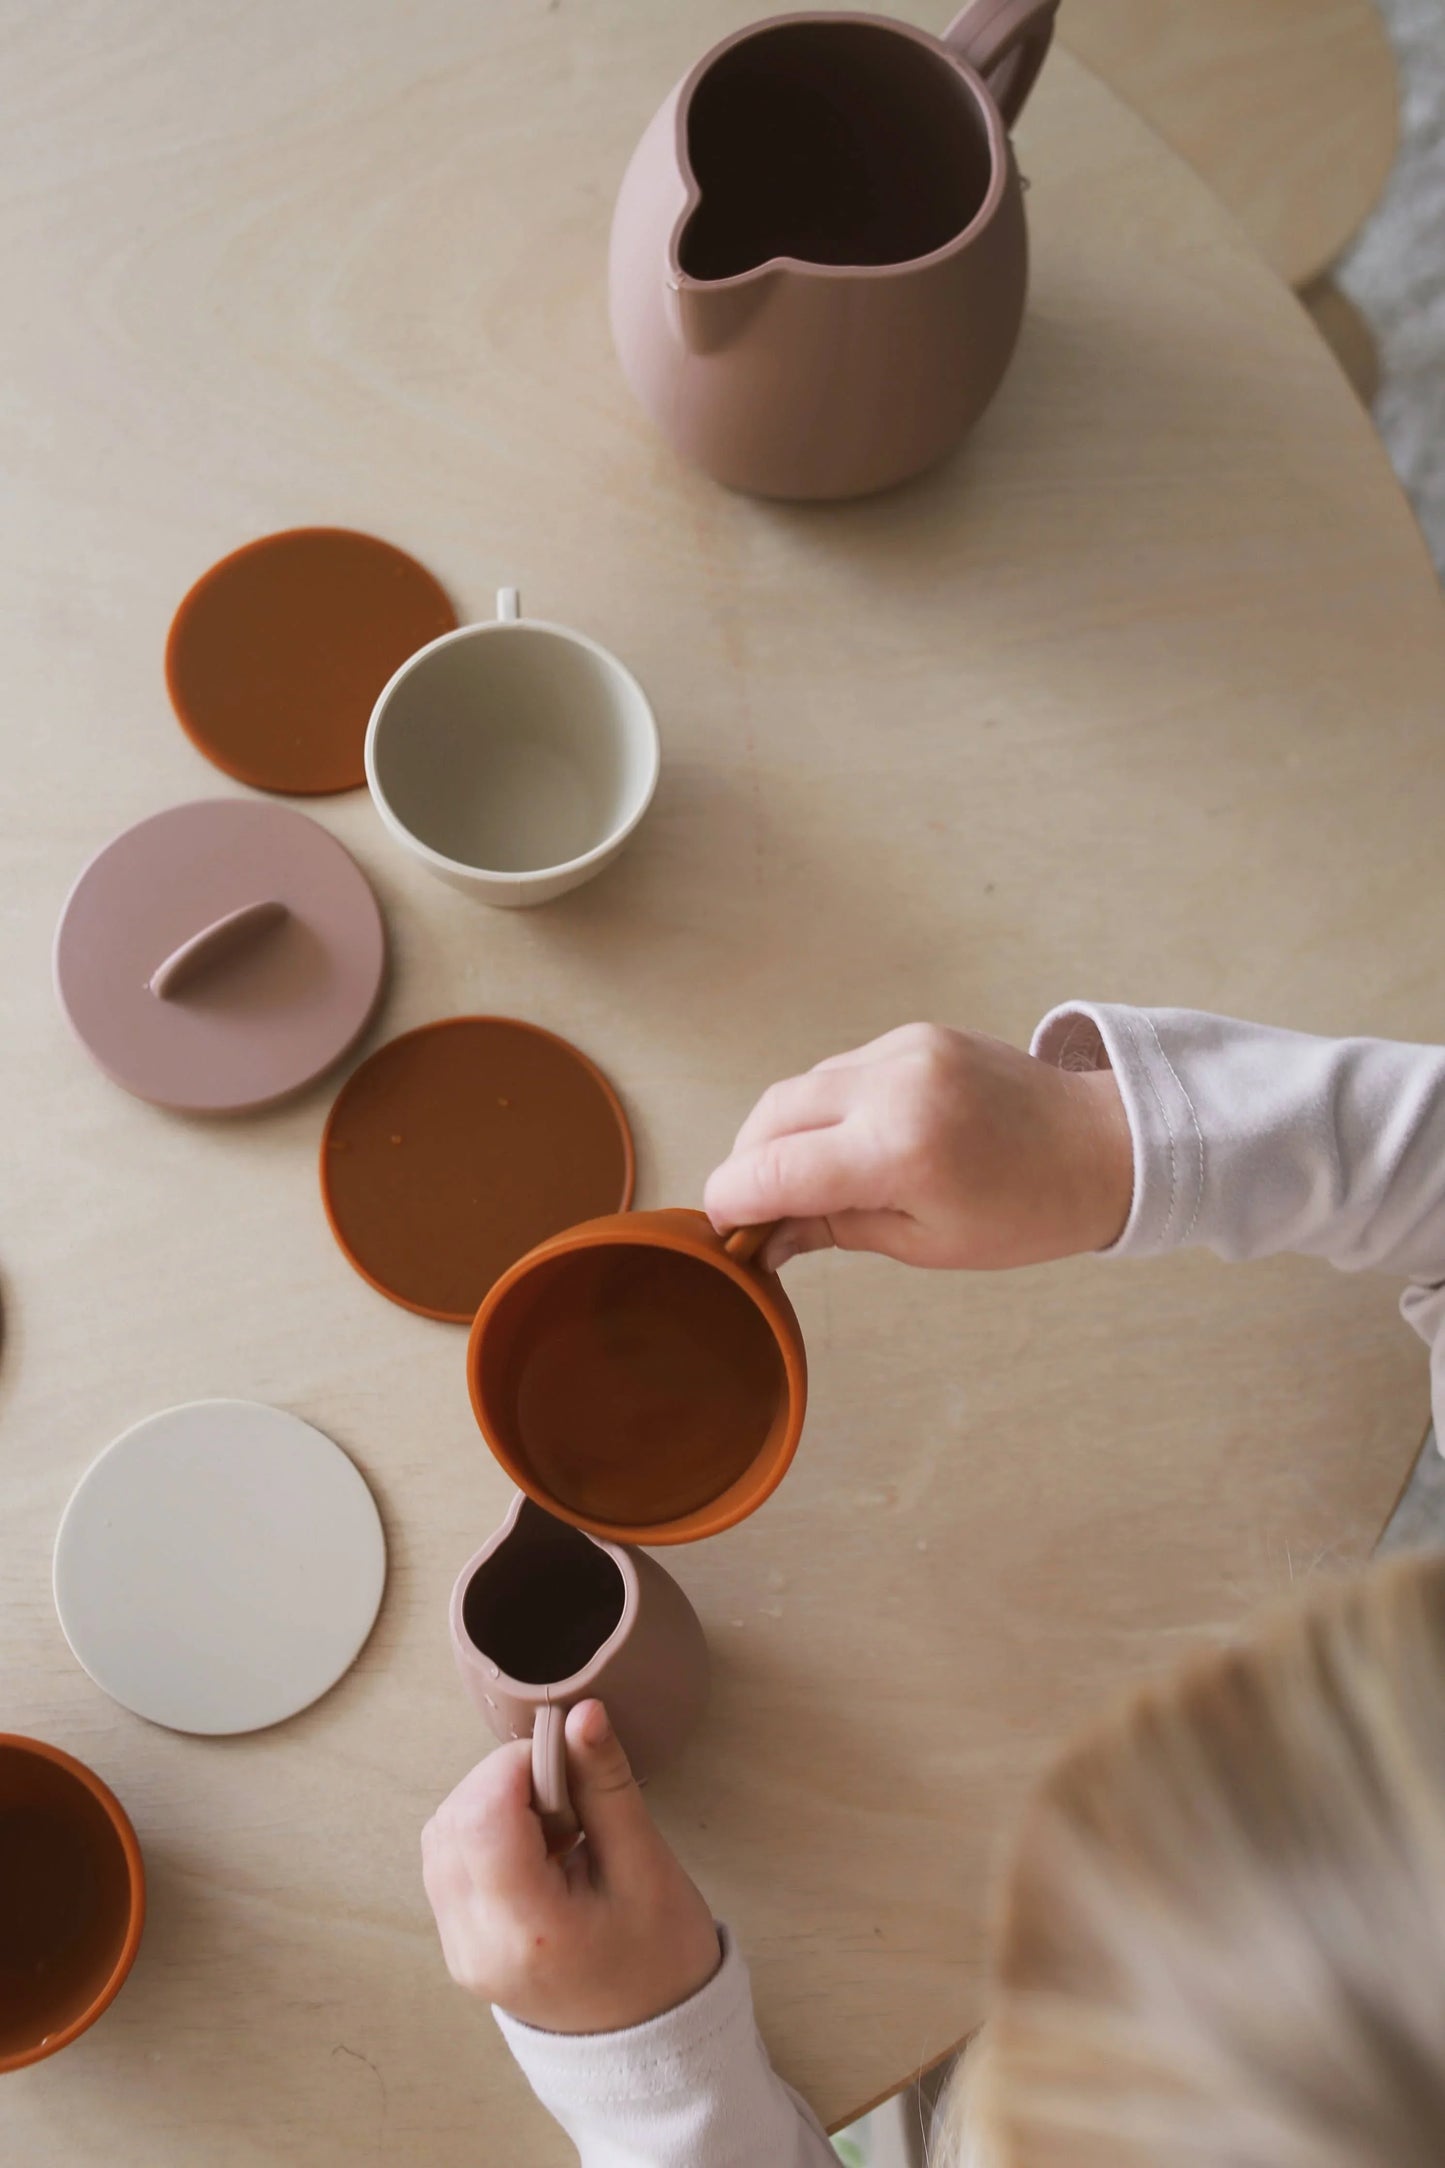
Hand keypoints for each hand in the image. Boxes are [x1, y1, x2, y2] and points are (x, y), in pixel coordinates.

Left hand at [421, 1699, 720, 2033]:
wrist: (651, 2046)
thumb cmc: (659, 1960)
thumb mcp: (645, 1865)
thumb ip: (604, 1784)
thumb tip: (582, 1713)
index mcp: (527, 1929)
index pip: (482, 1814)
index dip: (516, 1765)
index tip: (565, 1760)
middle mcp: (477, 1944)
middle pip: (451, 1822)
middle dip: (501, 1783)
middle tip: (565, 1796)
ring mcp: (461, 1952)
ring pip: (440, 1839)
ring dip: (488, 1806)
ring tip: (554, 1825)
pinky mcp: (460, 1948)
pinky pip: (446, 1867)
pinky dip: (481, 1836)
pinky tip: (535, 1849)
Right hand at [704, 1022, 1130, 1270]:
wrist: (1104, 1144)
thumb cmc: (1027, 1211)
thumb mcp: (926, 1243)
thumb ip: (834, 1228)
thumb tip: (766, 1236)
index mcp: (900, 1149)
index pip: (775, 1168)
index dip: (733, 1199)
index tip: (722, 1227)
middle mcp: (893, 1084)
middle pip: (772, 1115)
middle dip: (748, 1163)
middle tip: (750, 1209)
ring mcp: (903, 1049)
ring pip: (801, 1087)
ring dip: (783, 1134)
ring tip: (799, 1183)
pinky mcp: (913, 1035)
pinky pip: (840, 1071)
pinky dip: (824, 1109)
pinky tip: (841, 1145)